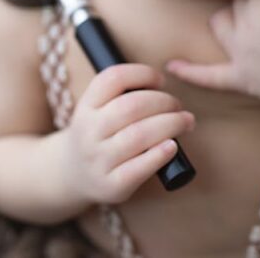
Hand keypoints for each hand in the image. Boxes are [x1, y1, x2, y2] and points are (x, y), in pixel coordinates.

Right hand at [60, 63, 195, 205]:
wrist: (73, 175)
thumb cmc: (99, 135)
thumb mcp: (97, 109)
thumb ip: (122, 94)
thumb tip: (162, 87)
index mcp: (86, 106)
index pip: (113, 78)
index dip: (143, 73)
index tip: (160, 80)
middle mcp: (88, 131)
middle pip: (132, 106)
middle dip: (164, 101)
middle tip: (178, 106)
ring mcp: (98, 160)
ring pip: (140, 135)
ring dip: (171, 124)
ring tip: (185, 122)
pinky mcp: (112, 185)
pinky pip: (140, 167)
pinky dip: (161, 154)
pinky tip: (173, 147)